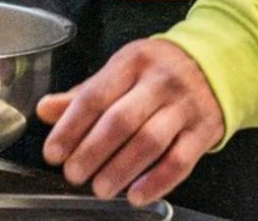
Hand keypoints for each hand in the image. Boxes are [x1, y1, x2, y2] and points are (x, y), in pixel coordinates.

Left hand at [39, 38, 222, 205]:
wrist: (213, 67)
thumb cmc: (154, 72)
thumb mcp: (119, 72)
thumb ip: (82, 94)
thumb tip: (44, 111)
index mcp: (130, 62)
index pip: (94, 97)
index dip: (70, 127)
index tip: (53, 152)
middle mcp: (159, 82)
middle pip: (121, 121)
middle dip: (92, 151)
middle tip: (73, 174)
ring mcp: (185, 107)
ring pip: (150, 142)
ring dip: (121, 169)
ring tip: (100, 188)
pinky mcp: (205, 131)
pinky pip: (181, 160)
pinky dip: (158, 181)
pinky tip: (137, 195)